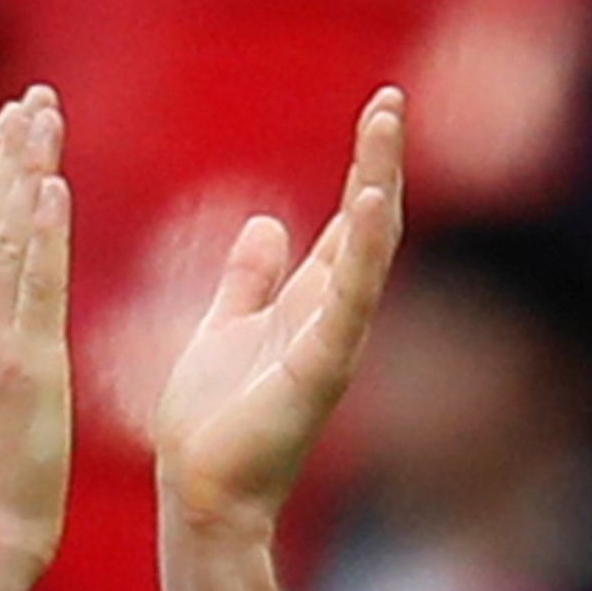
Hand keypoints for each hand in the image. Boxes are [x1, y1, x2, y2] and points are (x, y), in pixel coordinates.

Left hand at [151, 89, 405, 535]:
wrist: (201, 491)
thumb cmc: (211, 421)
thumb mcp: (225, 327)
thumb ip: (249, 280)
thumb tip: (268, 222)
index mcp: (306, 305)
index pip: (344, 222)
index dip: (364, 167)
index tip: (380, 110)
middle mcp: (331, 316)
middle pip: (367, 224)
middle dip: (379, 160)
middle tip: (390, 99)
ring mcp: (333, 340)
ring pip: (368, 250)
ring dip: (377, 184)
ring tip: (385, 124)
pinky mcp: (321, 367)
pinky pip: (349, 300)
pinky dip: (360, 250)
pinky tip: (369, 199)